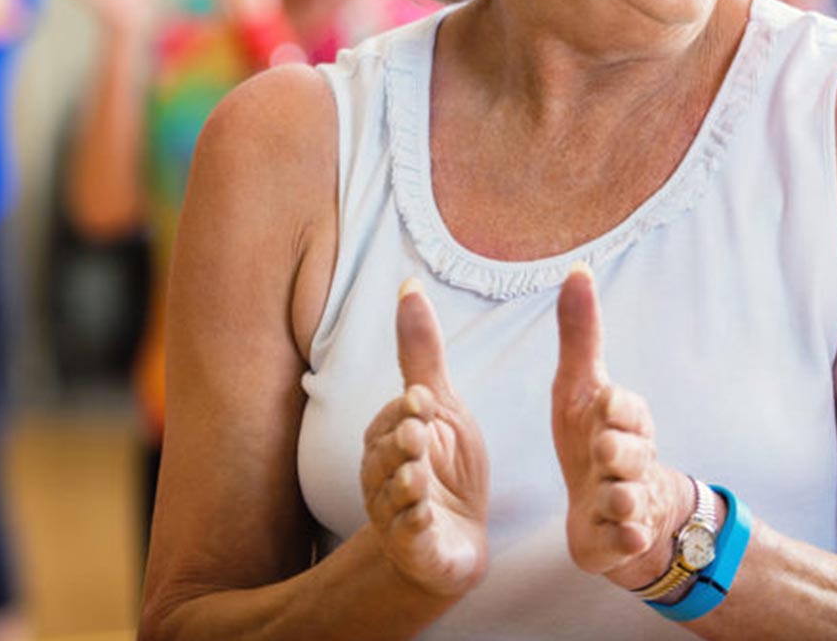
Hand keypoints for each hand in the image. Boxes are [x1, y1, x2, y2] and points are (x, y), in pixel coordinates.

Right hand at [359, 279, 488, 596]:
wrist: (453, 542)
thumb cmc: (444, 468)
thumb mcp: (440, 406)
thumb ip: (421, 353)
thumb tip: (409, 285)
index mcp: (388, 439)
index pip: (393, 419)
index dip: (407, 410)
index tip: (424, 399)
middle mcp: (383, 477)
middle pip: (386, 457)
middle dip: (401, 444)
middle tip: (418, 433)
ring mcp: (396, 516)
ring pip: (395, 497)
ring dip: (405, 486)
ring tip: (417, 478)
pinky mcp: (415, 551)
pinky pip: (410, 538)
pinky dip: (415, 528)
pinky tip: (425, 516)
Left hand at [552, 266, 694, 590]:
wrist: (614, 509)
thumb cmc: (593, 438)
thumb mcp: (581, 387)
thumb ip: (581, 334)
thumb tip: (578, 268)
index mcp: (625, 421)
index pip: (628, 408)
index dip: (618, 408)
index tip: (607, 403)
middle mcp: (632, 460)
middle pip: (630, 452)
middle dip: (618, 451)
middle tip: (605, 449)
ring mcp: (630, 501)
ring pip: (628, 496)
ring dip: (617, 494)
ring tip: (610, 495)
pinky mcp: (622, 540)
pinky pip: (628, 541)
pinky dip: (625, 538)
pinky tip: (623, 535)